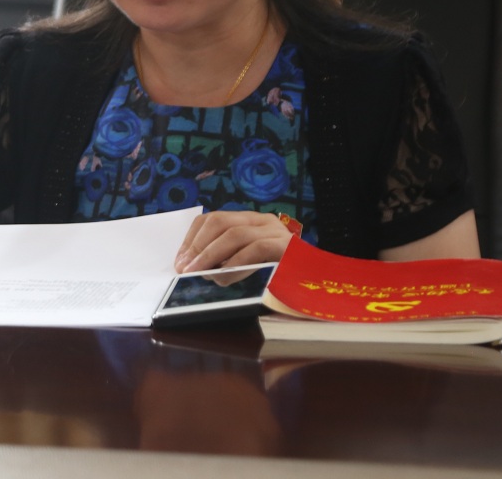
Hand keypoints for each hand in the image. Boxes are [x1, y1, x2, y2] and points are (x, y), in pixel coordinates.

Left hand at [174, 210, 290, 272]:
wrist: (321, 283)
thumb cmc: (280, 277)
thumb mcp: (248, 265)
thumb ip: (226, 261)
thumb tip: (193, 268)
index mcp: (250, 222)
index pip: (213, 219)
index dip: (192, 238)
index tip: (180, 260)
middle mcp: (262, 221)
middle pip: (219, 222)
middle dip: (197, 246)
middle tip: (184, 269)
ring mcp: (275, 231)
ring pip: (235, 234)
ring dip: (211, 256)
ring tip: (199, 275)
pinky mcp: (286, 247)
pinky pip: (255, 250)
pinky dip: (235, 265)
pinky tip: (223, 279)